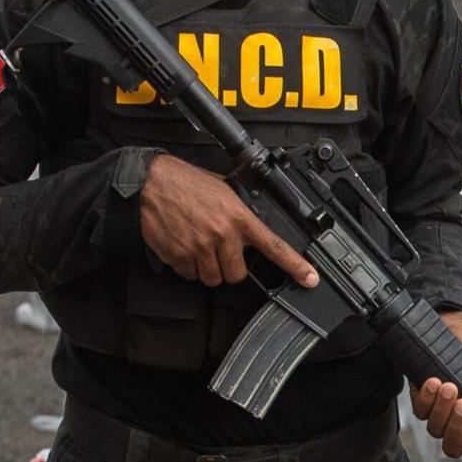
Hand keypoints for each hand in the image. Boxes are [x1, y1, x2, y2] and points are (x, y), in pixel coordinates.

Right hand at [133, 152, 317, 289]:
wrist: (152, 182)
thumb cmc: (187, 183)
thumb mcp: (225, 192)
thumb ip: (240, 214)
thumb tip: (252, 232)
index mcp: (239, 217)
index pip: (274, 246)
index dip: (295, 266)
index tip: (309, 278)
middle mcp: (223, 235)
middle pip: (237, 274)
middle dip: (230, 267)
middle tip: (220, 250)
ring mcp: (200, 247)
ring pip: (213, 278)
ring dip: (208, 269)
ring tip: (199, 246)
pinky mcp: (179, 256)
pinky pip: (190, 275)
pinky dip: (188, 267)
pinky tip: (184, 246)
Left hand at [416, 312, 461, 461]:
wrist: (454, 330)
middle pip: (455, 446)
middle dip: (459, 429)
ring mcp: (440, 415)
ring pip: (437, 430)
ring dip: (443, 410)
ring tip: (449, 386)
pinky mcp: (422, 403)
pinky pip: (421, 411)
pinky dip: (427, 399)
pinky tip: (434, 382)